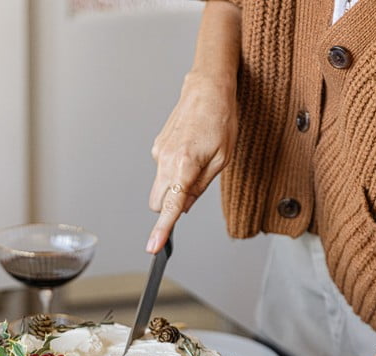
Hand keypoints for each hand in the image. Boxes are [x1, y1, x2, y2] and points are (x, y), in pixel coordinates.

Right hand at [146, 70, 237, 253]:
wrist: (207, 87)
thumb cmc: (220, 119)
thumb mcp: (222, 159)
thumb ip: (201, 186)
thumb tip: (186, 206)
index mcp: (184, 166)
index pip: (170, 206)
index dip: (162, 229)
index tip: (153, 247)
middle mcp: (166, 160)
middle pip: (157, 201)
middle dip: (170, 205)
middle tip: (193, 190)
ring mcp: (158, 153)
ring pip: (160, 186)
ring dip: (174, 184)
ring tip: (197, 160)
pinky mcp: (157, 146)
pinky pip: (163, 169)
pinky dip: (174, 169)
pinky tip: (189, 150)